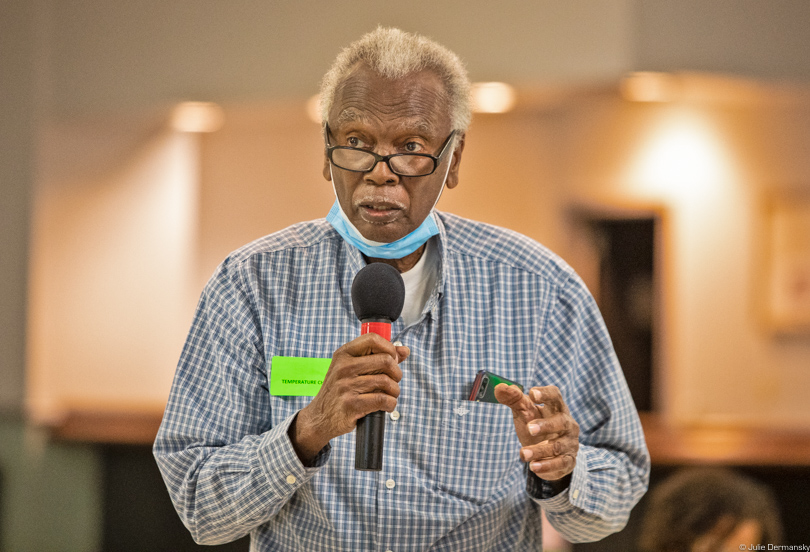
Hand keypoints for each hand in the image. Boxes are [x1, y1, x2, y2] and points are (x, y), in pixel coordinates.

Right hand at [289, 333, 409, 463]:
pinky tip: (386, 405)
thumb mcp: (352, 369)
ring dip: (394, 391)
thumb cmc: (339, 391)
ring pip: (387, 382)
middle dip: (396, 373)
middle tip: (393, 381)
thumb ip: (378, 357)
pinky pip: (383, 400)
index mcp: (343, 354)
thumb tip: (404, 350)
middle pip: (386, 361)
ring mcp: (346, 386)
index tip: (393, 359)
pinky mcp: (351, 405)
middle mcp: (343, 367)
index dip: (389, 348)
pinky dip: (391, 404)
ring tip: (390, 395)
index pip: (373, 339)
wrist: (320, 417)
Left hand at [494, 384, 578, 482]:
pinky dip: (547, 465)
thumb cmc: (536, 424)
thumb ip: (513, 399)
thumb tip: (499, 388)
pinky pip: (560, 463)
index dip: (545, 394)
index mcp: (556, 407)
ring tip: (523, 454)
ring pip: (558, 446)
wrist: (549, 452)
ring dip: (540, 450)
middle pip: (561, 421)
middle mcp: (567, 424)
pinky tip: (533, 467)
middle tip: (530, 428)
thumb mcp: (524, 411)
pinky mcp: (568, 460)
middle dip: (546, 425)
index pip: (555, 396)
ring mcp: (569, 442)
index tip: (532, 394)